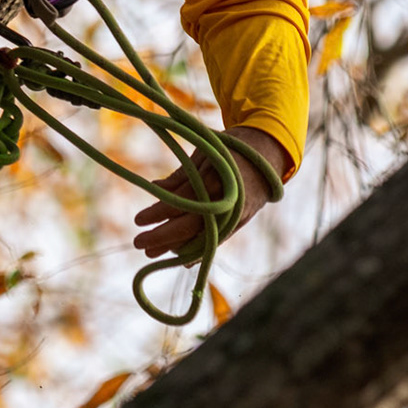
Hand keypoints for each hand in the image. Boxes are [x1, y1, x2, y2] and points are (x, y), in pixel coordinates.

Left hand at [132, 126, 290, 259]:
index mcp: (215, 178)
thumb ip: (182, 174)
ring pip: (202, 238)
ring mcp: (235, 215)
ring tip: (155, 251)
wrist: (269, 156)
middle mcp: (226, 201)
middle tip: (139, 243)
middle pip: (189, 226)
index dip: (157, 213)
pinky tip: (181, 258)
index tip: (138, 220)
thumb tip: (155, 189)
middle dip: (162, 237)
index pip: (181, 202)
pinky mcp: (239, 223)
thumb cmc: (232, 148)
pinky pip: (215, 241)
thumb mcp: (205, 153)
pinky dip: (197, 250)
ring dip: (176, 248)